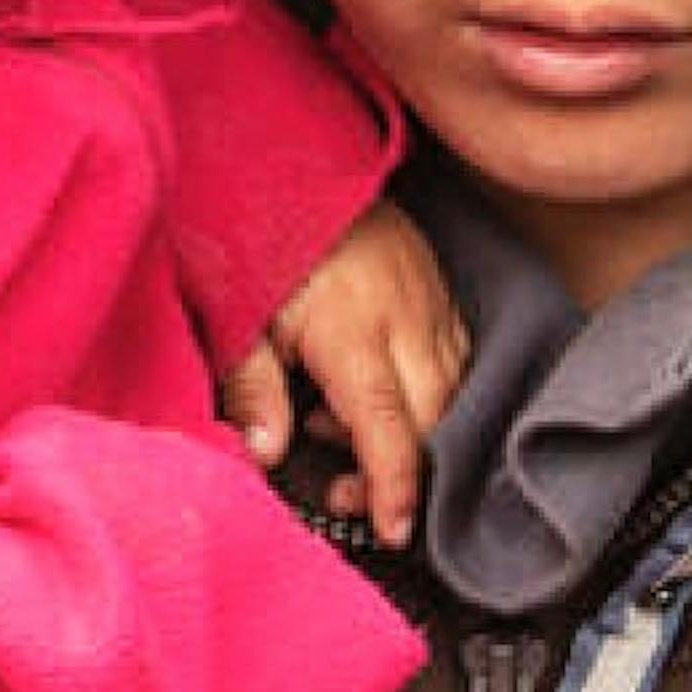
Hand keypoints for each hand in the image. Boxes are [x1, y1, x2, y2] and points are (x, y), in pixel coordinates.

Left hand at [224, 207, 461, 548]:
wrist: (288, 161)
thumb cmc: (256, 237)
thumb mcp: (236, 317)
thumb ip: (252, 389)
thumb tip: (265, 454)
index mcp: (353, 328)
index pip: (390, 425)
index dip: (396, 485)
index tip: (395, 530)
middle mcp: (406, 315)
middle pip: (434, 416)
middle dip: (402, 470)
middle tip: (345, 494)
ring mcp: (429, 298)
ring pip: (453, 389)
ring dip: (413, 430)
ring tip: (337, 429)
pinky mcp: (437, 285)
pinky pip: (455, 356)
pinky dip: (427, 392)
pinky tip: (370, 395)